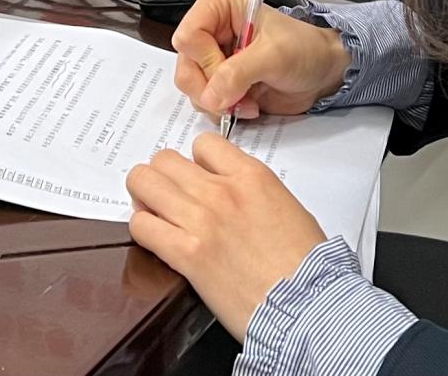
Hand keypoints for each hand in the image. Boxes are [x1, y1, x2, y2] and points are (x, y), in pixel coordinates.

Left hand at [126, 132, 328, 335]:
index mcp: (251, 177)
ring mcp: (201, 220)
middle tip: (167, 193)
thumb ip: (253, 191)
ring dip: (144, 196)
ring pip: (144, 182)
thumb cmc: (306, 264)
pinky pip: (141, 225)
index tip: (195, 175)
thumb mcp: (287, 207)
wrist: (306, 303)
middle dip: (163, 175)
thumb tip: (232, 193)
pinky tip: (154, 237)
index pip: (204, 144)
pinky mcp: (185, 254)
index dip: (195, 160)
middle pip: (165, 160)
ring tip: (153, 211)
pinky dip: (142, 228)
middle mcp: (222, 192)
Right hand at [171, 0, 348, 119]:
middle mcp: (210, 30)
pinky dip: (223, 110)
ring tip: (248, 99)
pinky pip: (203, 102)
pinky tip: (247, 105)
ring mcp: (212, 58)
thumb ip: (239, 72)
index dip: (207, 60)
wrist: (321, 72)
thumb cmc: (305, 49)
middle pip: (185, 66)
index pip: (188, 37)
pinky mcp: (218, 82)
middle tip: (239, 93)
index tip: (232, 69)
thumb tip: (210, 96)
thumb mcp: (275, 55)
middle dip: (212, 88)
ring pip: (190, 88)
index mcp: (218, 6)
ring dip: (219, 102)